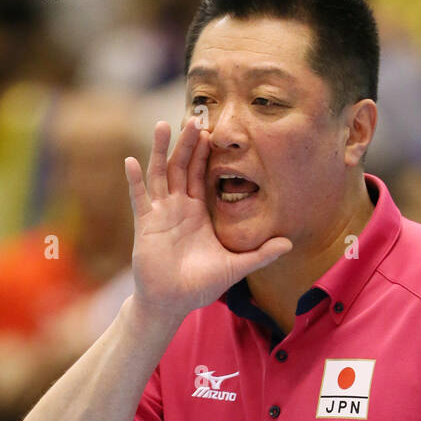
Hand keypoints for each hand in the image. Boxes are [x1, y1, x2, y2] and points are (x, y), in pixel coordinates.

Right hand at [124, 120, 292, 319]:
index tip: (212, 131)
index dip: (205, 154)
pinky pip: (139, 199)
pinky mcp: (145, 225)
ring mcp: (160, 214)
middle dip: (187, 143)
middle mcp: (178, 208)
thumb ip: (260, 254)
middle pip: (181, 167)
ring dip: (160, 150)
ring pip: (159, 174)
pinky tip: (131, 161)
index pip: (201, 175)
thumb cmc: (200, 286)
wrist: (172, 303)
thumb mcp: (236, 267)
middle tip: (195, 117)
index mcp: (198, 213)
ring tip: (163, 125)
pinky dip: (134, 181)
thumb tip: (289, 243)